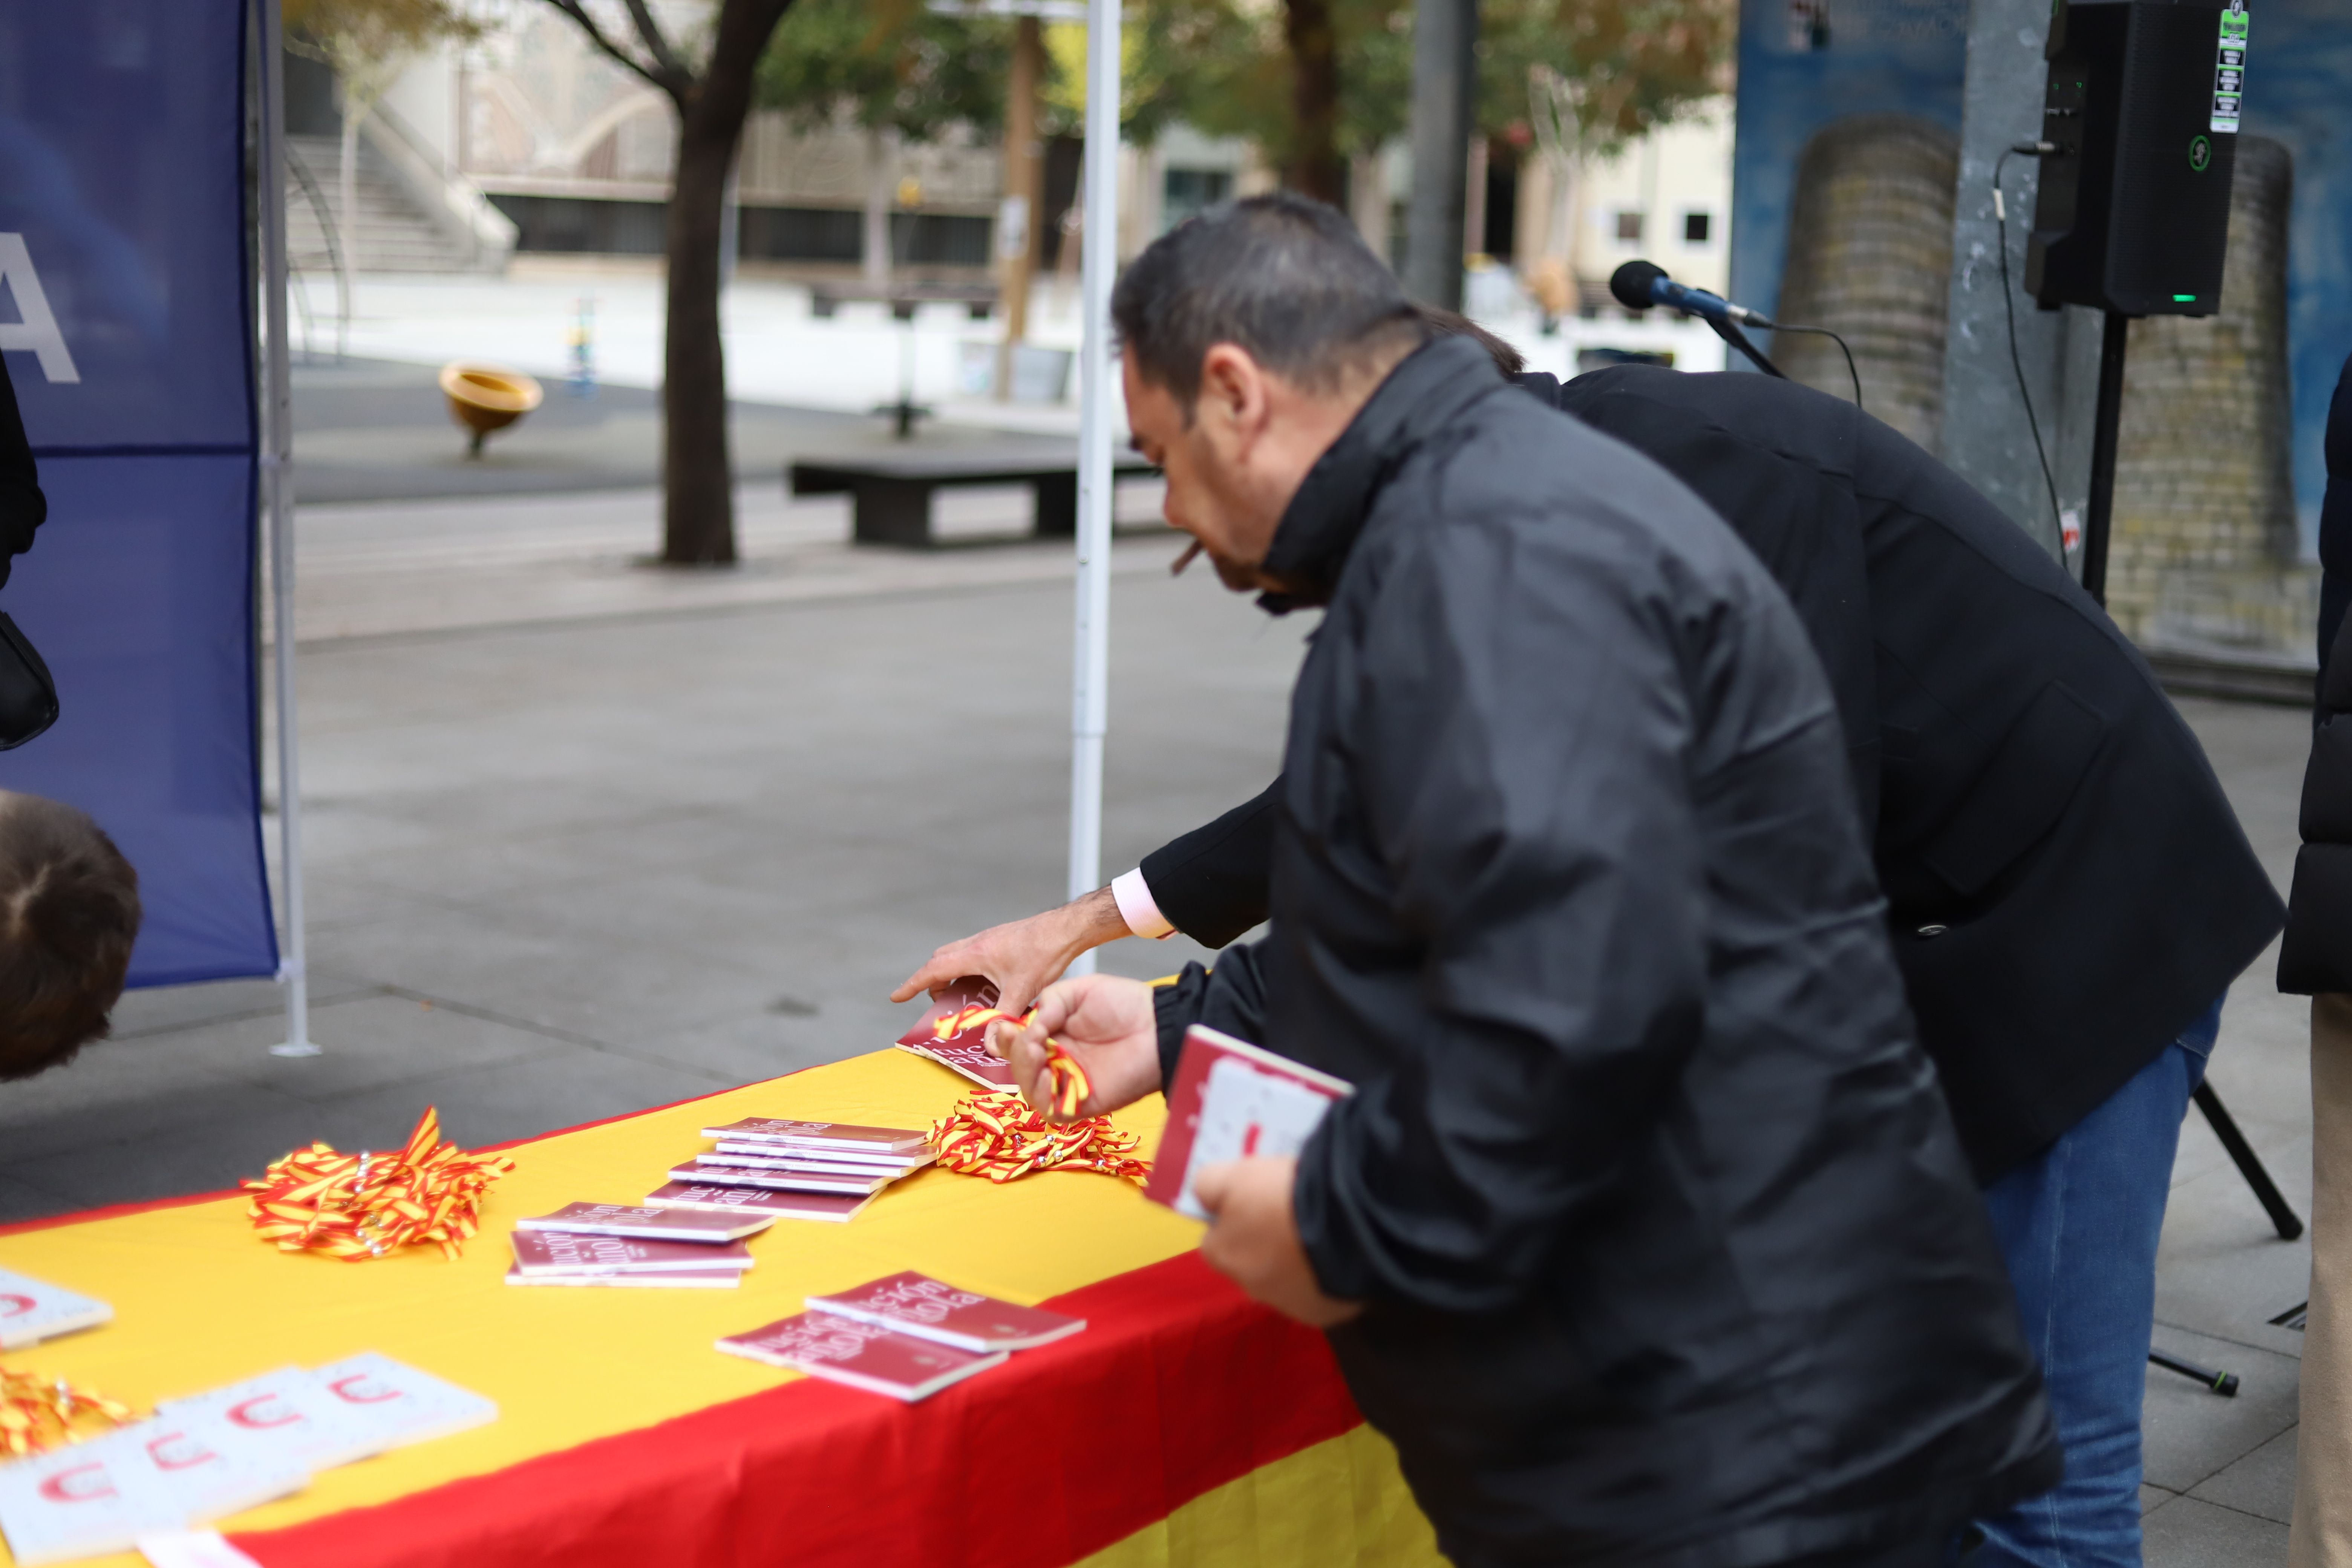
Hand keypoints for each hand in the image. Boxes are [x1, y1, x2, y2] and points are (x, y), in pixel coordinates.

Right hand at [890, 887, 1130, 1015]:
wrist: (1066, 929)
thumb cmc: (1044, 954)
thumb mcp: (1023, 991)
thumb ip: (1003, 1018)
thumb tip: (989, 1044)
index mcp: (974, 954)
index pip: (932, 969)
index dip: (912, 985)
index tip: (895, 997)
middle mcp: (977, 944)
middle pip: (941, 961)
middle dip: (933, 983)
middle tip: (939, 1005)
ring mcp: (988, 940)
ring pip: (957, 956)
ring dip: (953, 976)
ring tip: (964, 1000)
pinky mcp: (1000, 941)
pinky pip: (974, 955)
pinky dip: (970, 971)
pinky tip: (988, 987)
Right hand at [984, 973, 1162, 1120]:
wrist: (1157, 1025)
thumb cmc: (1123, 1005)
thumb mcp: (1077, 992)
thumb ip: (1047, 1005)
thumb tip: (1025, 1028)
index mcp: (1052, 1035)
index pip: (1016, 1043)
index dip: (1006, 1037)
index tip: (1007, 1027)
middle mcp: (1056, 1061)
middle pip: (1019, 1066)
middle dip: (1015, 1053)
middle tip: (1026, 1041)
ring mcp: (1067, 1083)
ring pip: (1030, 1088)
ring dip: (1025, 1071)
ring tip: (1034, 1053)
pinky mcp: (1081, 1103)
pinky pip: (1051, 1109)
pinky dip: (1042, 1095)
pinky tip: (1048, 1074)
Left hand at [1193, 1157, 1362, 1327]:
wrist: (1347, 1225)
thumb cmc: (1284, 1197)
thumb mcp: (1237, 1173)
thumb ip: (1210, 1185)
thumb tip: (1206, 1199)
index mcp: (1222, 1255)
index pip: (1215, 1238)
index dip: (1234, 1218)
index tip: (1259, 1201)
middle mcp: (1248, 1288)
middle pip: (1249, 1262)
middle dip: (1265, 1242)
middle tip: (1291, 1213)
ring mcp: (1286, 1305)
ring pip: (1282, 1279)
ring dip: (1293, 1260)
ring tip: (1319, 1230)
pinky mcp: (1321, 1313)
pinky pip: (1315, 1291)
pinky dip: (1320, 1274)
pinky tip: (1335, 1251)